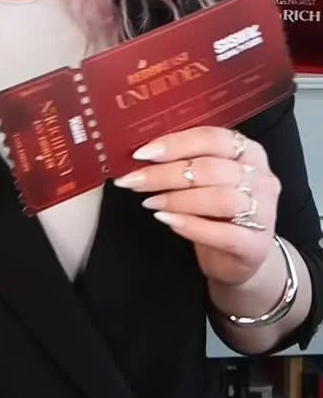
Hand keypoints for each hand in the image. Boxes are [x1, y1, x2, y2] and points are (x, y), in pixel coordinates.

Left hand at [114, 126, 281, 288]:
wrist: (240, 259)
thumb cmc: (217, 212)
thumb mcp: (207, 180)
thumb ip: (186, 161)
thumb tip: (143, 152)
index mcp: (250, 152)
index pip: (212, 138)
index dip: (175, 144)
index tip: (142, 153)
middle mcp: (261, 178)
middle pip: (211, 168)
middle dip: (165, 174)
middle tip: (134, 180)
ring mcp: (264, 212)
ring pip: (218, 199)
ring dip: (176, 199)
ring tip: (149, 202)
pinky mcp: (256, 245)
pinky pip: (222, 233)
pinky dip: (190, 225)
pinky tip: (167, 221)